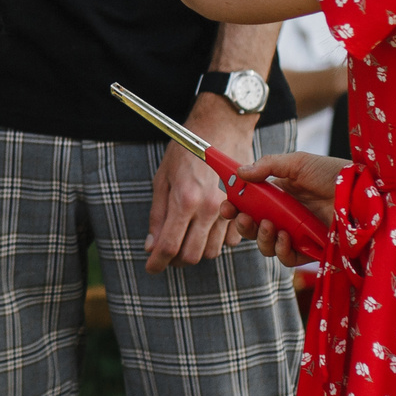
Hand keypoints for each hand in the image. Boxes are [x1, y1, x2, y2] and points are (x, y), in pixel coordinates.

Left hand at [145, 101, 259, 270]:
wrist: (222, 127)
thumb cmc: (188, 150)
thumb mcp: (162, 179)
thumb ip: (157, 215)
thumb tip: (150, 245)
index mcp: (185, 200)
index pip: (169, 246)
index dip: (157, 263)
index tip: (151, 268)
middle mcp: (209, 209)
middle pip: (192, 256)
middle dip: (175, 260)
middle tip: (166, 251)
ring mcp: (230, 210)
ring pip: (212, 252)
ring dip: (196, 249)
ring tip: (186, 236)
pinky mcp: (245, 209)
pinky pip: (231, 241)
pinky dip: (218, 239)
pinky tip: (208, 226)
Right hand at [218, 151, 342, 262]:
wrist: (361, 193)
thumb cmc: (333, 174)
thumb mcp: (298, 163)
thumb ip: (267, 166)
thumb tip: (240, 173)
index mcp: (280, 196)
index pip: (250, 205)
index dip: (235, 207)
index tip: (226, 206)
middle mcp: (286, 216)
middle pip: (253, 228)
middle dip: (242, 225)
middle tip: (242, 218)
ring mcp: (297, 234)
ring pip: (266, 245)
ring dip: (260, 237)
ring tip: (268, 226)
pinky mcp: (310, 250)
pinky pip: (287, 258)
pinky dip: (280, 250)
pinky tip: (284, 237)